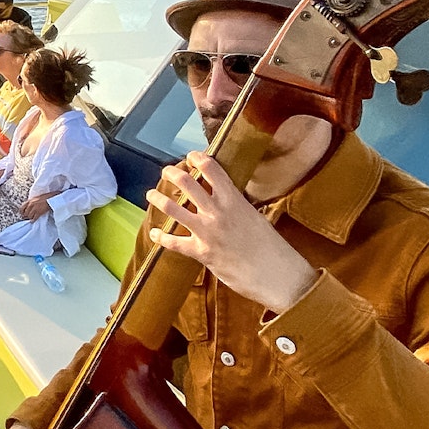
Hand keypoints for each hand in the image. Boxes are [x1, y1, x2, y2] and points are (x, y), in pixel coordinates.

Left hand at [19, 192, 52, 220]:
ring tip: (30, 218)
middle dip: (26, 216)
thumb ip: (31, 202)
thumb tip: (28, 207)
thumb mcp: (35, 198)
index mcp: (29, 201)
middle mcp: (31, 205)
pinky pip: (34, 218)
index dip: (21, 212)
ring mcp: (35, 209)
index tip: (22, 214)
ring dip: (30, 218)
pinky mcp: (39, 213)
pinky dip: (33, 220)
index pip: (21, 208)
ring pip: (29, 216)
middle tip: (26, 217)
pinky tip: (33, 221)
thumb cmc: (45, 197)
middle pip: (25, 213)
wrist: (51, 198)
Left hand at [146, 151, 317, 312]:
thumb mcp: (253, 216)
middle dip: (173, 174)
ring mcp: (208, 231)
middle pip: (188, 183)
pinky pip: (175, 242)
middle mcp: (218, 212)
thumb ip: (235, 205)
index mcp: (234, 200)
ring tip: (151, 194)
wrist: (277, 273)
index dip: (198, 158)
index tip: (191, 155)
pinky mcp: (202, 252)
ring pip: (175, 209)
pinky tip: (154, 233)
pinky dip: (162, 237)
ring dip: (159, 199)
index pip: (213, 169)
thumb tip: (224, 196)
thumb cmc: (270, 246)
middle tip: (166, 172)